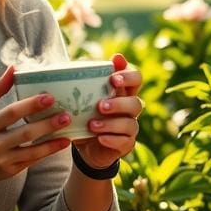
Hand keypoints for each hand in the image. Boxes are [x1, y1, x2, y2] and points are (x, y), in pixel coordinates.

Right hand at [0, 66, 71, 191]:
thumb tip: (14, 68)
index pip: (11, 113)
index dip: (31, 105)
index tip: (49, 97)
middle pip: (25, 133)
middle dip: (47, 124)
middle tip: (66, 115)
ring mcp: (2, 160)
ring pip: (32, 151)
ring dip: (52, 141)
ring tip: (68, 131)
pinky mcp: (9, 171)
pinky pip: (32, 161)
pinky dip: (47, 152)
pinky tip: (62, 143)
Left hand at [73, 53, 141, 169]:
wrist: (85, 146)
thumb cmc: (85, 116)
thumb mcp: (81, 99)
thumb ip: (82, 82)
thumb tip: (74, 65)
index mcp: (122, 92)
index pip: (135, 79)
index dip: (128, 77)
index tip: (113, 78)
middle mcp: (130, 109)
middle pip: (136, 102)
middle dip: (119, 103)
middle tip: (100, 106)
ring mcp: (130, 127)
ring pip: (130, 123)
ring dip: (111, 123)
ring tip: (91, 125)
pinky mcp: (126, 144)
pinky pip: (125, 141)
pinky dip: (111, 139)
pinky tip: (99, 138)